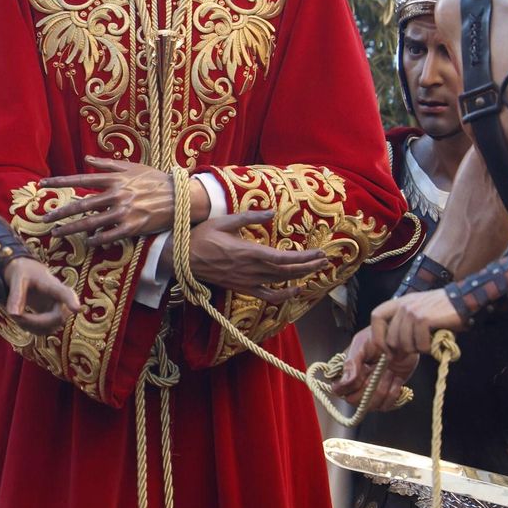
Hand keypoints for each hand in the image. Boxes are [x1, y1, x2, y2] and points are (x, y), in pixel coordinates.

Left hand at [0, 257, 81, 334]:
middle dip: (36, 322)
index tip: (77, 308)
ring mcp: (56, 310)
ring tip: (16, 315)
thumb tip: (13, 315)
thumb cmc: (23, 271)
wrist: (26, 272)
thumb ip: (15, 295)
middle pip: (58, 317)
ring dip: (32, 327)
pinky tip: (20, 319)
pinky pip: (44, 330)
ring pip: (51, 327)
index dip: (71, 301)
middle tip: (15, 316)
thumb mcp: (16, 278)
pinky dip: (31, 329)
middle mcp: (59, 299)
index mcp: (52, 284)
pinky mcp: (50, 318)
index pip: (65, 293)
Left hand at [40, 157, 175, 246]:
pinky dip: (97, 239)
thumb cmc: (154, 179)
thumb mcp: (131, 166)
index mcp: (114, 179)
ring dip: (71, 229)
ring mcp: (124, 212)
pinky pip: (110, 235)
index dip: (59, 182)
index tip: (43, 184)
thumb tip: (87, 158)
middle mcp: (116, 195)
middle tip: (44, 218)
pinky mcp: (132, 227)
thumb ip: (107, 163)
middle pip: (81, 205)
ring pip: (91, 223)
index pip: (80, 179)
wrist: (179, 196)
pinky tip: (87, 242)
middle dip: (60, 212)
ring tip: (57, 233)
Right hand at [176, 209, 329, 301]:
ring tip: (315, 270)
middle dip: (309, 266)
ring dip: (301, 277)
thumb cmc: (202, 237)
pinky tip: (295, 291)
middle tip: (325, 260)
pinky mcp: (242, 288)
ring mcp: (248, 281)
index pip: (285, 258)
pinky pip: (267, 296)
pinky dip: (284, 296)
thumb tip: (271, 211)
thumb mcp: (224, 221)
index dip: (305, 257)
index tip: (319, 252)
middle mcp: (252, 269)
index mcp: (250, 252)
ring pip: (281, 283)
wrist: (182, 259)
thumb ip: (249, 217)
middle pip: (288, 271)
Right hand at [331, 327, 414, 409]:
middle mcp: (357, 385)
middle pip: (355, 401)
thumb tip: (345, 382)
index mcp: (346, 372)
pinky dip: (394, 393)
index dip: (347, 388)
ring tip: (389, 372)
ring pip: (372, 405)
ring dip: (383, 388)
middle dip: (369, 388)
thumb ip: (351, 363)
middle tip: (377, 371)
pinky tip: (396, 379)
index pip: (339, 390)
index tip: (359, 378)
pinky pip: (387, 406)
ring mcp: (372, 392)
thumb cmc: (378, 337)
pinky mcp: (387, 395)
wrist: (401, 340)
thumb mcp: (362, 345)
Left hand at [369, 288, 464, 358]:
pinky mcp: (423, 319)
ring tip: (428, 343)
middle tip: (416, 350)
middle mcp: (403, 305)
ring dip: (418, 349)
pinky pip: (420, 344)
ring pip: (405, 344)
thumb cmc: (441, 311)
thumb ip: (404, 327)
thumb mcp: (418, 313)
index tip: (387, 350)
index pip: (376, 317)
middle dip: (402, 350)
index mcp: (399, 302)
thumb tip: (393, 351)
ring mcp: (412, 311)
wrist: (462, 300)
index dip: (378, 336)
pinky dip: (428, 348)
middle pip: (391, 338)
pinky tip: (435, 342)